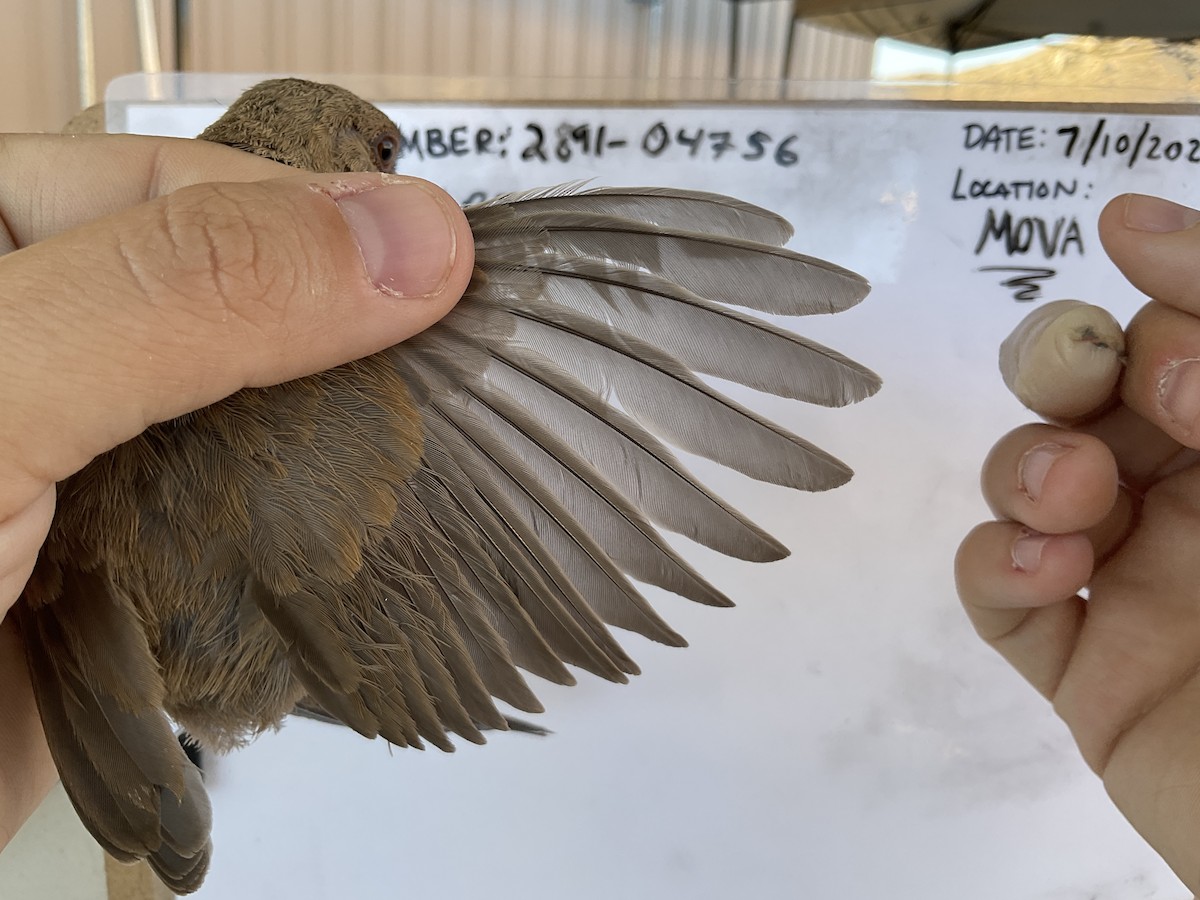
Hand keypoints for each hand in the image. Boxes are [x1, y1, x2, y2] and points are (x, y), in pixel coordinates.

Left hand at [0, 133, 473, 846]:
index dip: (327, 215)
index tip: (454, 270)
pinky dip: (319, 541)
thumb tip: (406, 239)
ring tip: (447, 460)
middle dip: (356, 336)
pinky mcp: (132, 567)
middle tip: (472, 374)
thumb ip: (181, 295)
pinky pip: (251, 528)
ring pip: (263, 416)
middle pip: (246, 296)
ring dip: (350, 446)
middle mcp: (47, 339)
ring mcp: (92, 458)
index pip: (190, 181)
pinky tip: (372, 541)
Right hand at [957, 193, 1199, 889]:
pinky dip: (997, 560)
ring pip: (1032, 478)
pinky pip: (1001, 590)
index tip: (1128, 237)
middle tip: (1096, 382)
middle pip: (1093, 394)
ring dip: (1029, 465)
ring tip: (1072, 500)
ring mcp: (1141, 583)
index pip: (1192, 332)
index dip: (1169, 283)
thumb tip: (1139, 222)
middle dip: (1073, 367)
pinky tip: (1043, 568)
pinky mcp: (1084, 666)